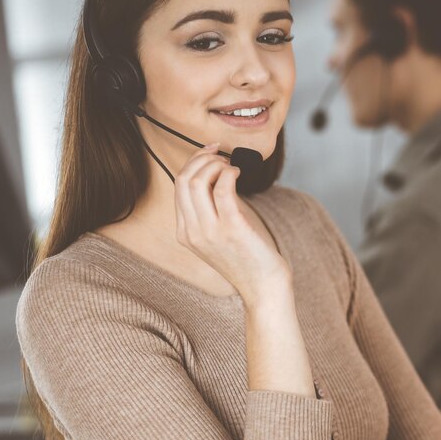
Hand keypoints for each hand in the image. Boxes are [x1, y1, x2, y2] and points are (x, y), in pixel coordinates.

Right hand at [174, 144, 290, 305]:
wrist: (262, 286)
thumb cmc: (246, 257)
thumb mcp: (219, 232)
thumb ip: (212, 206)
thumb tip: (219, 173)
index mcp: (185, 233)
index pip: (178, 187)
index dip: (192, 163)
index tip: (209, 154)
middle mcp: (192, 232)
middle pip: (183, 180)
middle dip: (201, 158)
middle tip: (220, 155)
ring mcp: (210, 232)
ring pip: (197, 181)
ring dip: (215, 164)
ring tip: (230, 167)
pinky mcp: (232, 229)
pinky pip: (223, 188)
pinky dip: (229, 172)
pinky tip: (238, 173)